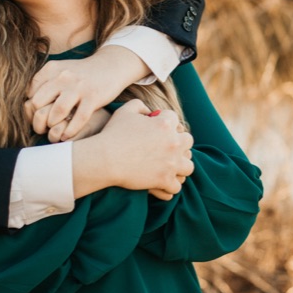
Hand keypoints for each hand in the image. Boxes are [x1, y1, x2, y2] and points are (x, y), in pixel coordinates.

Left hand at [27, 45, 146, 141]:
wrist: (110, 65)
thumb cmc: (80, 74)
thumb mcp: (60, 71)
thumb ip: (43, 83)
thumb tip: (26, 103)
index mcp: (51, 69)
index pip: (30, 93)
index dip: (30, 108)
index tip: (35, 116)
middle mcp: (63, 76)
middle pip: (39, 103)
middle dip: (38, 119)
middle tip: (42, 128)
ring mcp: (79, 86)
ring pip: (58, 111)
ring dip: (53, 125)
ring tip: (55, 130)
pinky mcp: (93, 96)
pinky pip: (79, 118)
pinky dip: (70, 130)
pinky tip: (67, 135)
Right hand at [70, 100, 192, 198]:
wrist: (104, 159)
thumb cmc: (112, 134)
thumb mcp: (124, 111)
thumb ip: (139, 106)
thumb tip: (149, 112)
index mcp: (165, 124)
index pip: (174, 119)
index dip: (166, 122)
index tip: (157, 128)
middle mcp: (173, 143)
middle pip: (188, 141)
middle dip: (179, 143)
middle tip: (167, 148)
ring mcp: (171, 163)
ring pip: (188, 166)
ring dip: (180, 167)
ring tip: (169, 168)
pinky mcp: (164, 180)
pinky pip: (176, 187)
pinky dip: (169, 186)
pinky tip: (161, 184)